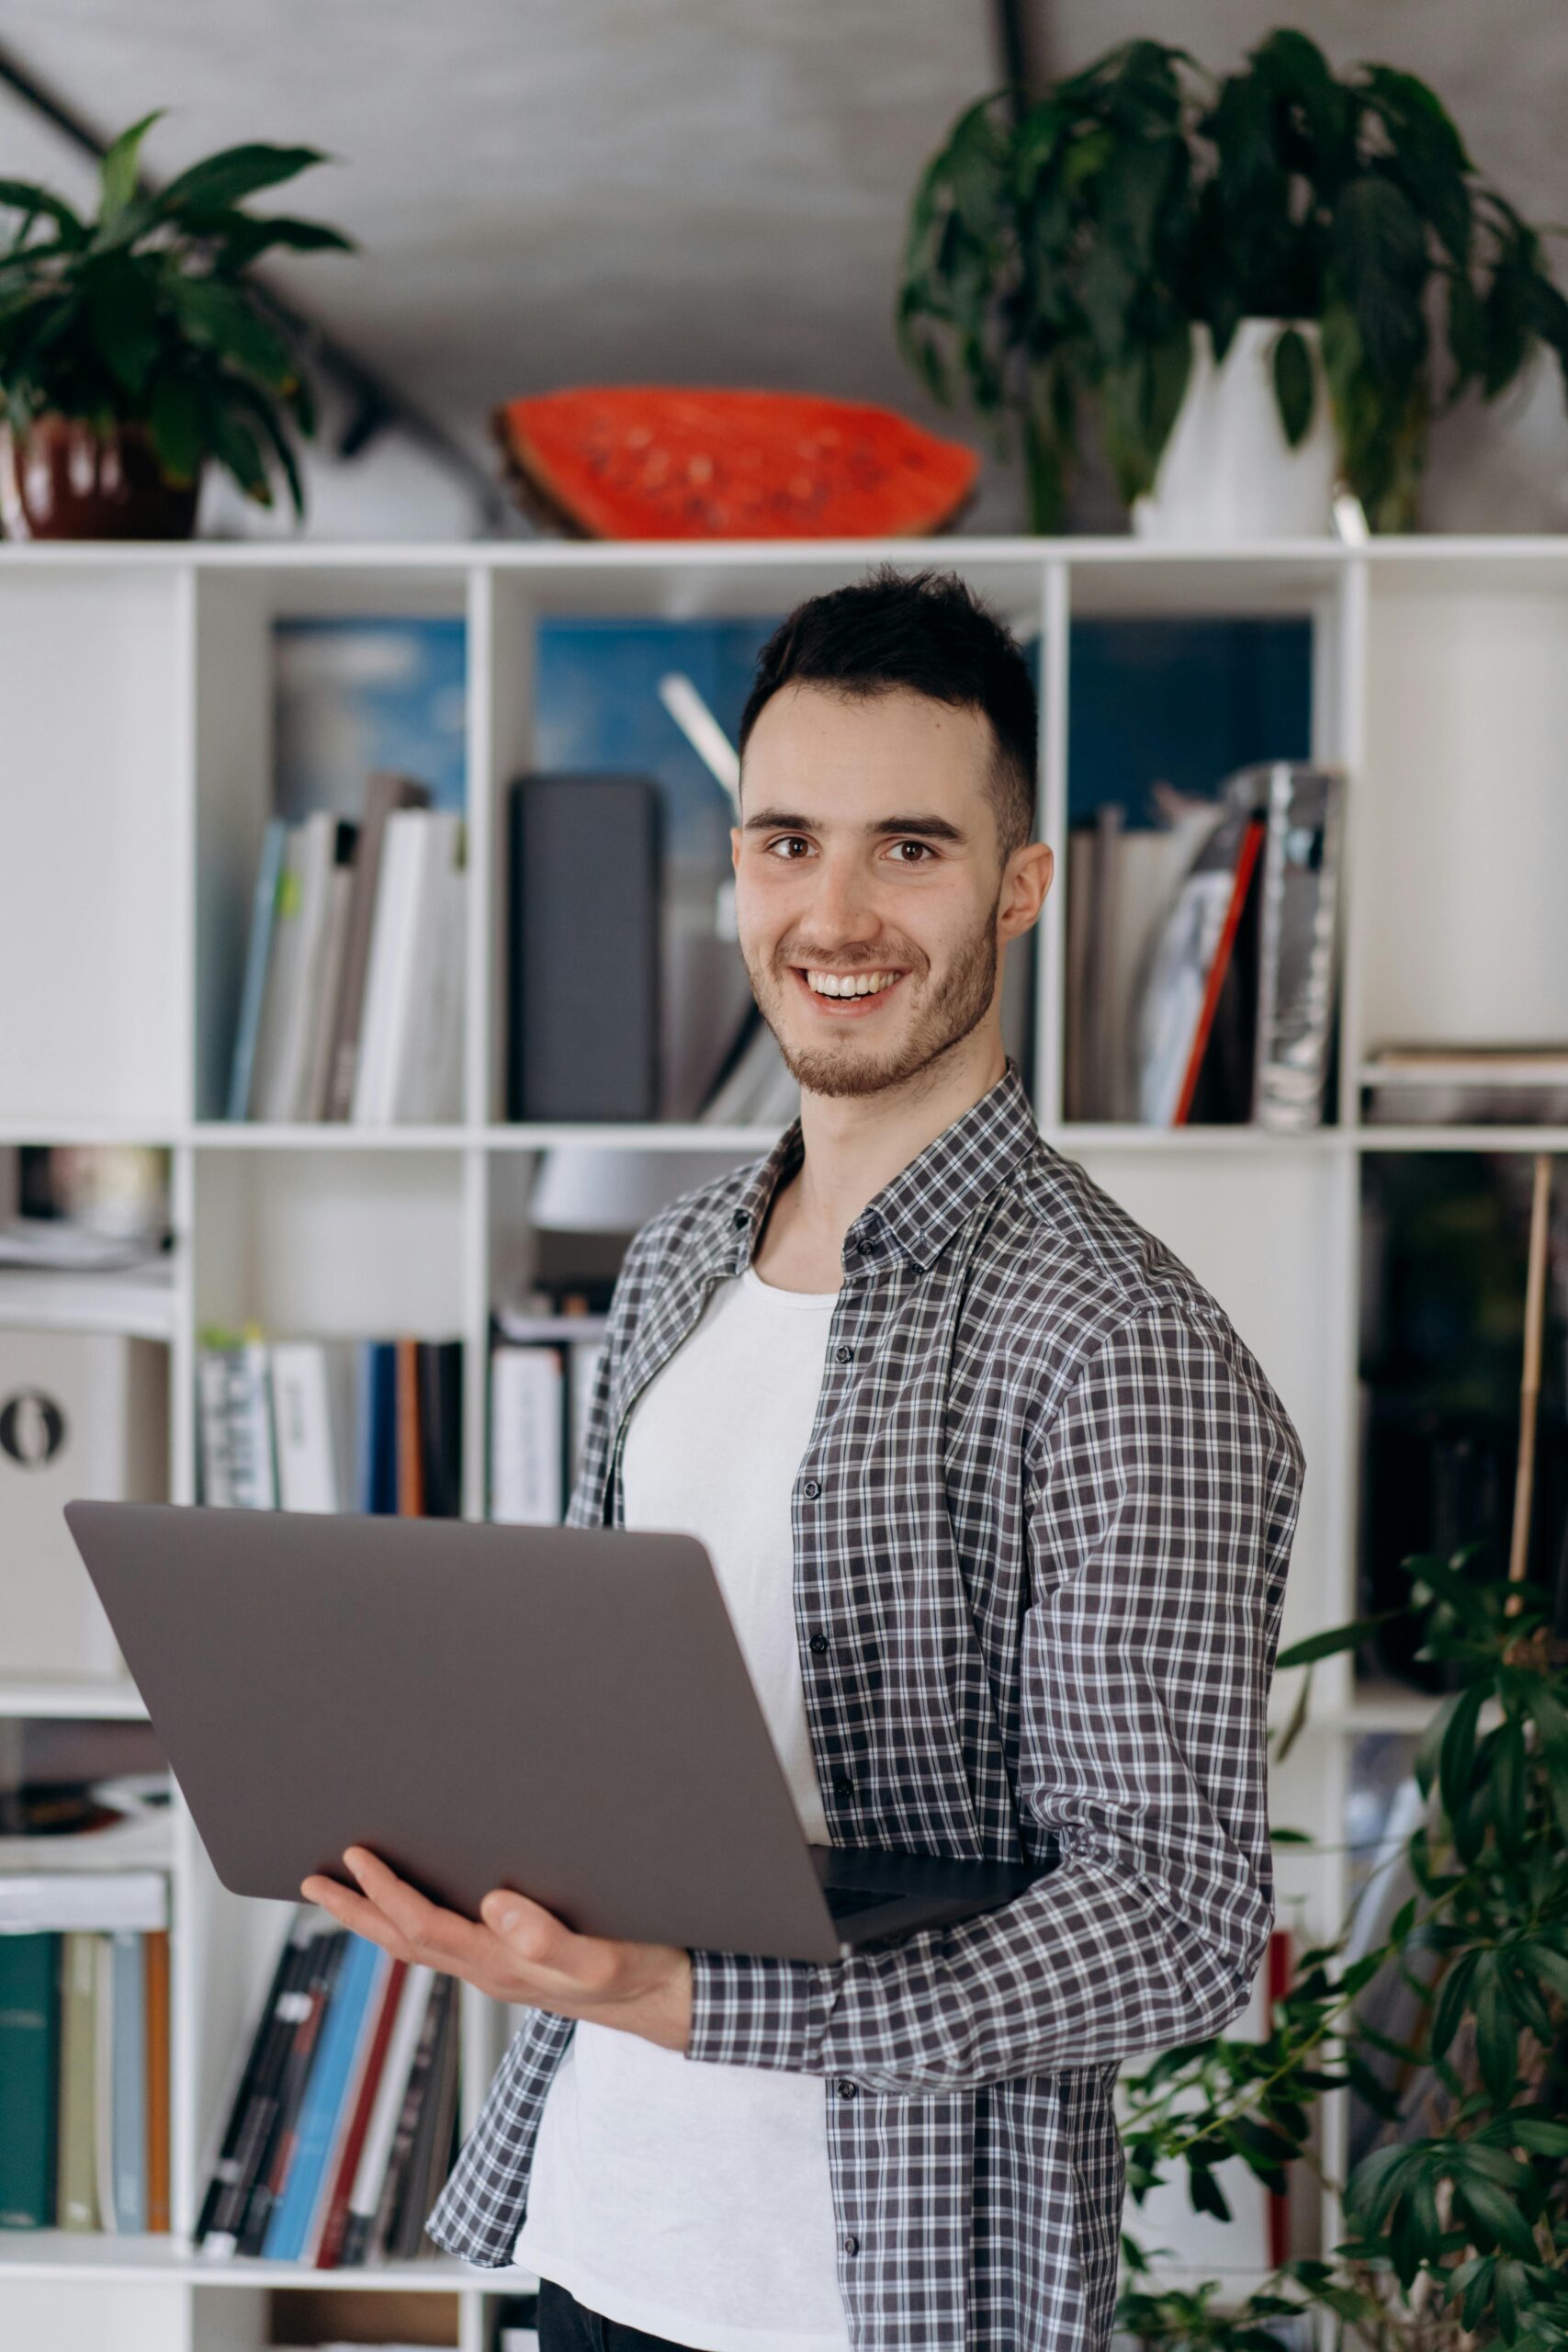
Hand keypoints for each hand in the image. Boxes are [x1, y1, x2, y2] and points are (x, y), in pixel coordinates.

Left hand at [299, 1847, 692, 2053]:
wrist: (670, 2002)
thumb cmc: (640, 1972)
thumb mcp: (601, 1957)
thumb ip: (548, 1939)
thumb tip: (494, 1904)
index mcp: (500, 1965)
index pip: (422, 1927)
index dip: (383, 1892)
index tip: (353, 1857)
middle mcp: (489, 1970)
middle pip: (403, 1942)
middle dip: (354, 1911)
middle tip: (312, 1880)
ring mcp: (498, 1971)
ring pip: (420, 1946)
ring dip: (376, 1919)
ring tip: (344, 1891)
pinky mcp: (515, 1965)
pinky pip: (447, 1944)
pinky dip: (413, 1923)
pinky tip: (415, 1904)